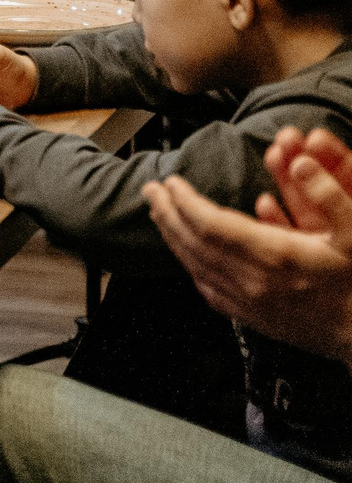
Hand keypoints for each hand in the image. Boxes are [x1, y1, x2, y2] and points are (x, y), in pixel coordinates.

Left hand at [147, 128, 351, 364]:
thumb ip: (330, 196)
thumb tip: (301, 162)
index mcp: (275, 256)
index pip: (211, 224)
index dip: (185, 201)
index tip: (170, 181)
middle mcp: (255, 281)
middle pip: (194, 243)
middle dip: (168, 213)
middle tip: (151, 189)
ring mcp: (251, 304)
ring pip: (196, 266)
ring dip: (173, 237)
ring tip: (159, 214)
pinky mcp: (254, 320)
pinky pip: (209, 290)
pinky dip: (191, 267)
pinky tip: (185, 255)